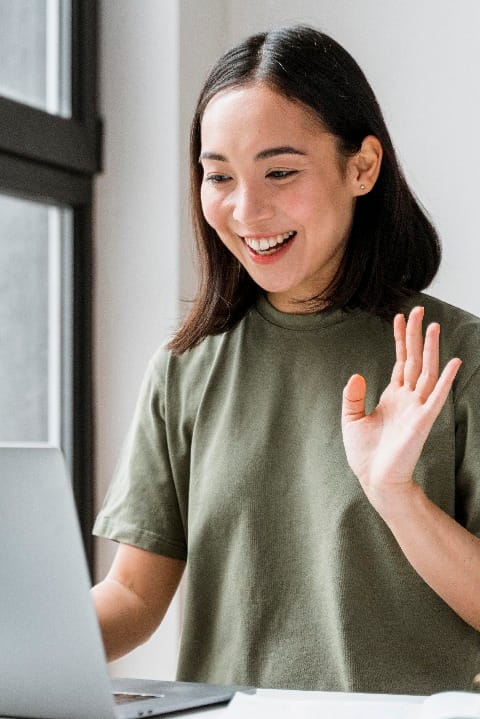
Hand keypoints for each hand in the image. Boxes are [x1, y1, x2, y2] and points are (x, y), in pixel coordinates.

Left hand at [341, 306, 460, 516]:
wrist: (375, 479)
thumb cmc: (365, 454)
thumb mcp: (351, 420)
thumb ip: (353, 396)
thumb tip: (357, 375)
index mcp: (392, 396)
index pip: (400, 361)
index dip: (400, 339)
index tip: (400, 317)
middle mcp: (408, 398)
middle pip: (414, 359)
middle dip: (416, 335)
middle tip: (419, 310)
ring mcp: (417, 408)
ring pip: (426, 372)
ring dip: (430, 349)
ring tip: (433, 325)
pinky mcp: (423, 421)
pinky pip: (436, 396)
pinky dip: (445, 379)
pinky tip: (452, 361)